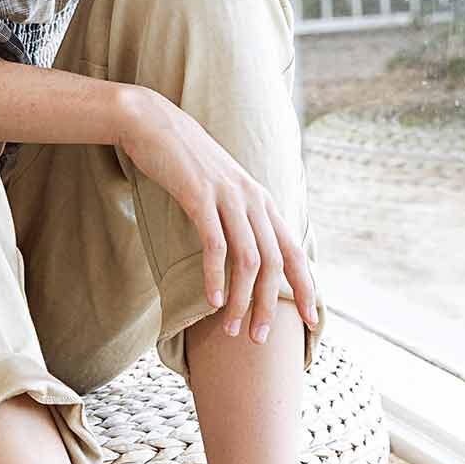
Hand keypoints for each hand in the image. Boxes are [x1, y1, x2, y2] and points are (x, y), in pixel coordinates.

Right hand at [116, 90, 319, 342]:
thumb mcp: (220, 187)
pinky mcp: (200, 197)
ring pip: (248, 260)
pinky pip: (215, 245)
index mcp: (262, 201)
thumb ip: (236, 214)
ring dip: (243, 300)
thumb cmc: (183, 160)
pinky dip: (216, 277)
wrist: (153, 124)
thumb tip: (243, 249)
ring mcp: (228, 197)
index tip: (311, 321)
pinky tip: (212, 301)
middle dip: (271, 306)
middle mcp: (253, 200)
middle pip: (275, 264)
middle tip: (260, 340)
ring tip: (233, 330)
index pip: (295, 251)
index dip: (307, 288)